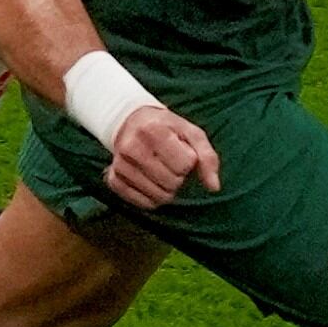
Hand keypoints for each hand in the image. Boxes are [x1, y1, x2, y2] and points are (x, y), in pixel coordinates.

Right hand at [103, 104, 221, 209]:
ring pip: (159, 196)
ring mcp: (120, 164)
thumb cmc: (168, 129)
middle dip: (179, 177)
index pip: (185, 165)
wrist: (131, 122)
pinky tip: (152, 182)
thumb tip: (214, 187)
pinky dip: (154, 198)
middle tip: (171, 163)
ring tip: (162, 171)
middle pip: (172, 183)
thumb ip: (207, 158)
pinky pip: (143, 204)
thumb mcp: (192, 133)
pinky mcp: (113, 179)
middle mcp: (131, 147)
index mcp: (153, 130)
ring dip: (168, 189)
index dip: (188, 161)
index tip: (180, 151)